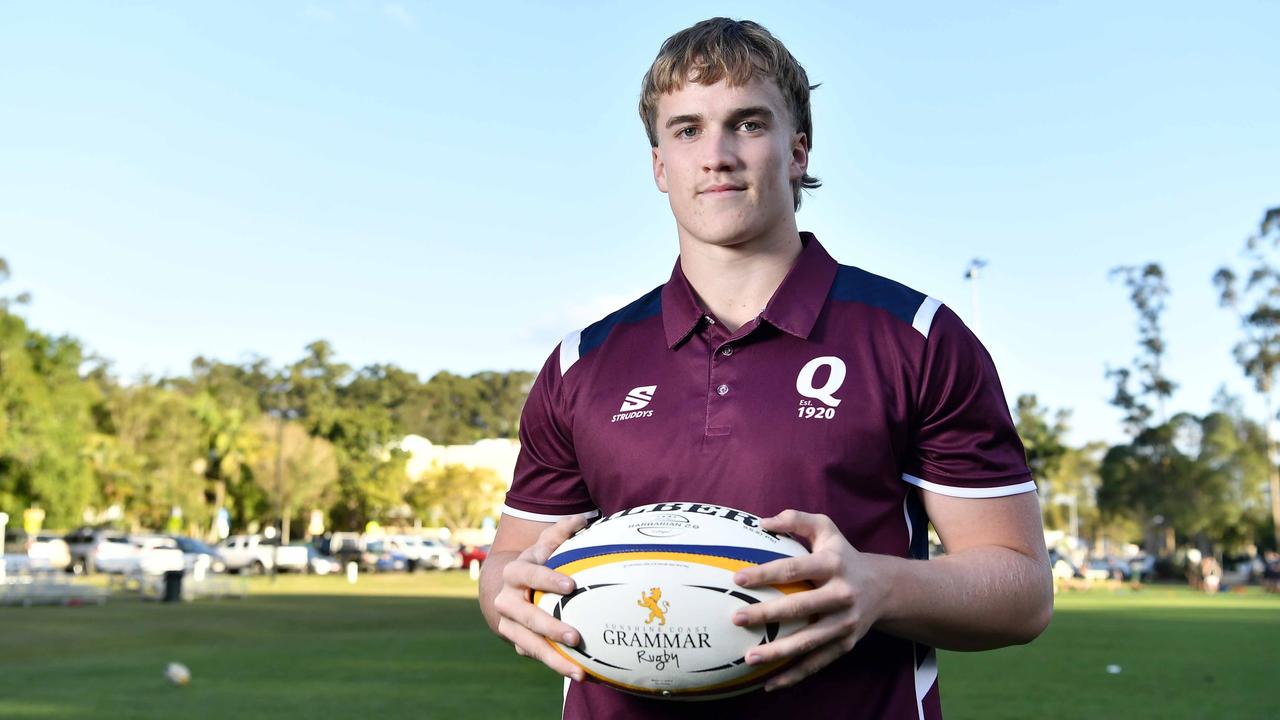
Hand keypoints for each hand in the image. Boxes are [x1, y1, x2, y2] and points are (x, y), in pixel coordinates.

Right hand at [491, 514, 589, 681]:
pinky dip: (556, 664)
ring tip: (578, 670)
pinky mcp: (516, 641)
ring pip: (528, 643)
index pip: (530, 575)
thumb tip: (583, 520)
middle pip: (526, 616)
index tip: (571, 585)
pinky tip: (579, 673)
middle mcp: (506, 600)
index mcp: (515, 573)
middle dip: (550, 627)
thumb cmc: (534, 564)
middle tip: (575, 636)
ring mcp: (508, 624)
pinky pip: (535, 655)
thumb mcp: (542, 546)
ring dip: (553, 658)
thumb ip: (561, 533)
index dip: (548, 579)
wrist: (502, 588)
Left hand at [731, 510, 886, 691]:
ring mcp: (845, 623)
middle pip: (800, 607)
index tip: (738, 579)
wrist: (883, 587)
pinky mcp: (846, 644)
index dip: (765, 574)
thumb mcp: (826, 529)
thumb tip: (762, 523)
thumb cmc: (842, 555)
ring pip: (809, 641)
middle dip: (767, 614)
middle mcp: (842, 595)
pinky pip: (818, 663)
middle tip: (736, 618)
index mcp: (833, 565)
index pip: (794, 568)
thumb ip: (796, 519)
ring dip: (778, 652)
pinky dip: (794, 675)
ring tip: (749, 658)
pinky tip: (769, 683)